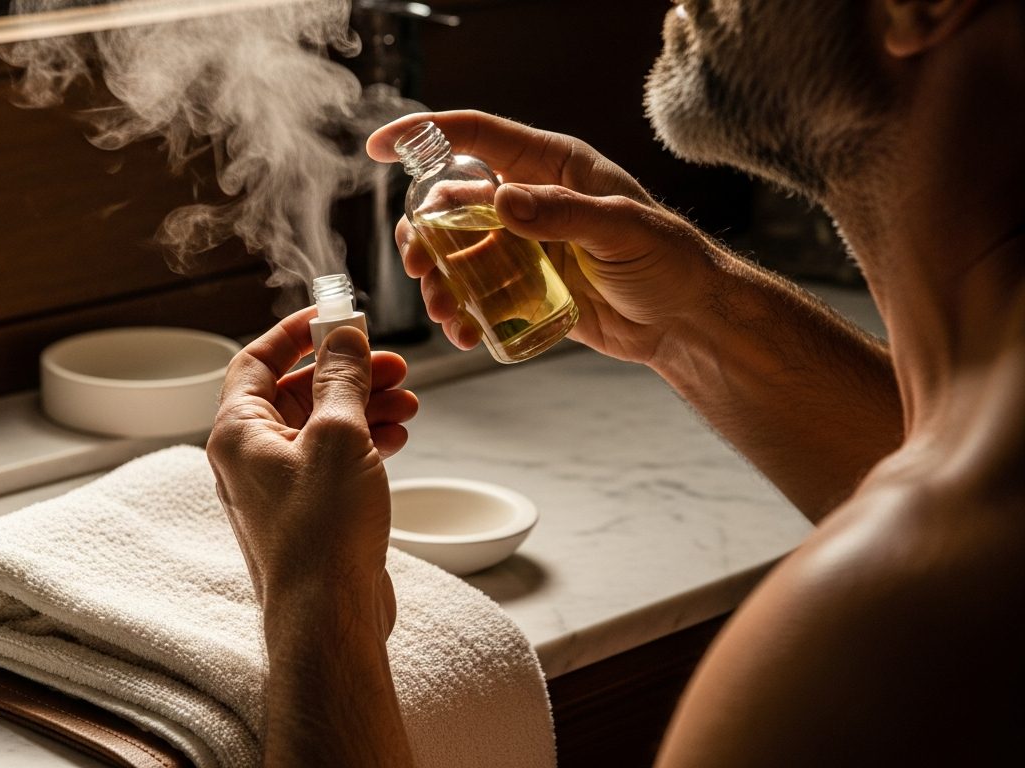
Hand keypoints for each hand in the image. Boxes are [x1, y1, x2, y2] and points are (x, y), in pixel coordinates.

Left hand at [207, 307, 417, 627]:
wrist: (329, 617)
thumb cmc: (322, 533)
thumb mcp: (338, 435)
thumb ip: (342, 378)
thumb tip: (343, 337)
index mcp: (237, 433)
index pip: (255, 361)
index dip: (294, 333)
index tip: (333, 317)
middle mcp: (250, 458)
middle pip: (295, 391)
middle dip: (346, 372)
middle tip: (390, 362)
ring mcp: (279, 488)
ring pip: (321, 426)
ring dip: (363, 406)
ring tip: (406, 400)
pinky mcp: (308, 513)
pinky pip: (333, 460)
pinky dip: (365, 442)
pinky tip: (398, 436)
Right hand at [368, 110, 728, 366]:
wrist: (687, 323)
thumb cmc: (670, 262)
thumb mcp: (621, 230)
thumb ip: (562, 214)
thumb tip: (500, 200)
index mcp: (552, 167)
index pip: (478, 137)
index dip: (424, 135)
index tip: (380, 148)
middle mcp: (531, 200)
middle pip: (452, 202)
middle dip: (423, 233)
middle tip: (418, 266)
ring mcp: (525, 245)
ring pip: (456, 252)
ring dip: (437, 278)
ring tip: (442, 308)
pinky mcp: (525, 288)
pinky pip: (476, 293)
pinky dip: (459, 311)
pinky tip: (461, 332)